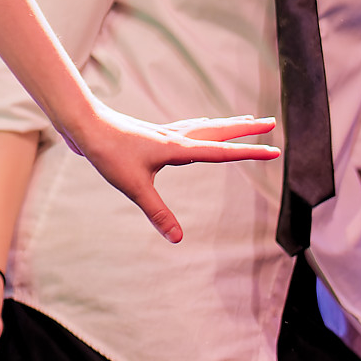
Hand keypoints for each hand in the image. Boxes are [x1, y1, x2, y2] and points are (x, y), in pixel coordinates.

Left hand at [64, 108, 279, 243]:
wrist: (85, 125)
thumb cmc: (108, 153)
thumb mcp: (133, 187)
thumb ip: (157, 213)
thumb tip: (177, 239)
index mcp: (177, 148)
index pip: (222, 152)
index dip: (249, 153)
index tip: (275, 151)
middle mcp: (176, 137)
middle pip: (219, 131)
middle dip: (246, 130)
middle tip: (271, 123)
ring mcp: (165, 133)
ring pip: (205, 126)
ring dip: (227, 125)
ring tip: (245, 121)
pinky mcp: (154, 134)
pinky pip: (189, 128)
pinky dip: (204, 127)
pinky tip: (201, 128)